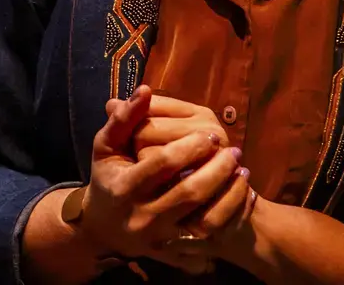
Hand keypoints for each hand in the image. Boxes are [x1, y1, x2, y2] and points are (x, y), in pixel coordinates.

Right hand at [79, 86, 244, 274]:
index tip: (211, 132)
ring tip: (241, 169)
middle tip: (232, 150)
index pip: (162, 163)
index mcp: (124, 187)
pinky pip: (208, 238)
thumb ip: (124, 118)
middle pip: (188, 192)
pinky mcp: (172, 254)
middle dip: (216, 169)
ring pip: (203, 218)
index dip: (190, 146)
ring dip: (228, 193)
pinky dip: (228, 217)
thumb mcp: (106, 145)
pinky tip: (240, 197)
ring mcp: (159, 238)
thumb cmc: (108, 176)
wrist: (102, 227)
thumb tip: (144, 89)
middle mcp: (141, 216)